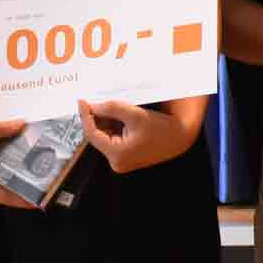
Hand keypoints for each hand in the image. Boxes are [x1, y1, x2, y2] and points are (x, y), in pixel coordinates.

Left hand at [79, 98, 199, 173]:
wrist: (179, 137)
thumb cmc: (161, 127)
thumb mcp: (134, 114)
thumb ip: (111, 109)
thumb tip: (92, 106)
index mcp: (118, 154)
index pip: (92, 134)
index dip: (85, 116)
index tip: (82, 101)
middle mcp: (117, 162)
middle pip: (97, 136)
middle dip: (96, 118)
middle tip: (94, 100)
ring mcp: (121, 161)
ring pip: (104, 137)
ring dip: (104, 121)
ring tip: (107, 106)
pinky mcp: (125, 157)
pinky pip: (112, 140)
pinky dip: (112, 127)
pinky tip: (116, 115)